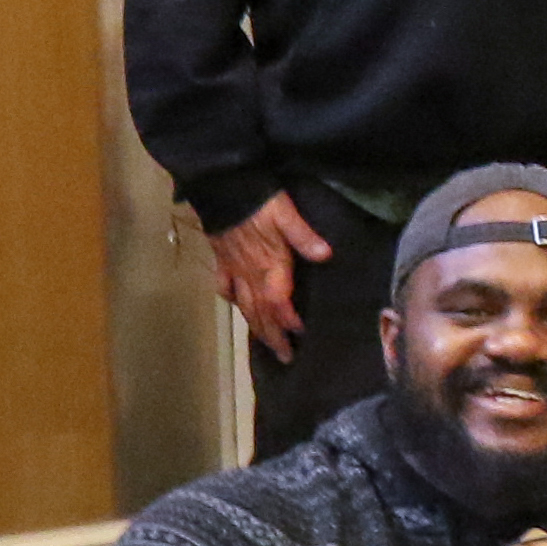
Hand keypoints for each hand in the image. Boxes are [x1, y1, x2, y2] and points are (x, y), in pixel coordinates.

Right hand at [203, 190, 333, 362]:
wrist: (221, 187)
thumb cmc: (258, 200)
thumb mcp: (286, 214)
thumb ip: (304, 236)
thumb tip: (325, 256)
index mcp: (269, 266)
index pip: (279, 303)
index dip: (289, 321)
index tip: (300, 335)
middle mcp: (250, 274)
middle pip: (261, 313)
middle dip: (273, 337)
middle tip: (284, 357)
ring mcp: (233, 269)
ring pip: (244, 306)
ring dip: (255, 327)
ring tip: (264, 343)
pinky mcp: (220, 260)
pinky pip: (224, 287)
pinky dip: (231, 300)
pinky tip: (237, 306)